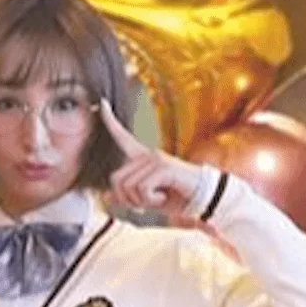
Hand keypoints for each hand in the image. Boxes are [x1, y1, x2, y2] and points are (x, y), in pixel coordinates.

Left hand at [99, 101, 207, 220]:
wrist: (203, 198)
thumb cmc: (175, 197)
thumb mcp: (145, 198)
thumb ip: (126, 196)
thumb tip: (106, 197)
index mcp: (142, 157)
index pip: (122, 136)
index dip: (110, 121)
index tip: (102, 103)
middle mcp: (148, 154)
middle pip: (116, 180)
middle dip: (126, 199)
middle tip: (145, 202)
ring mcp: (156, 159)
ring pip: (128, 187)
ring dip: (140, 201)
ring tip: (157, 198)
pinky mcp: (164, 167)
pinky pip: (142, 188)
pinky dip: (150, 200)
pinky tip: (162, 197)